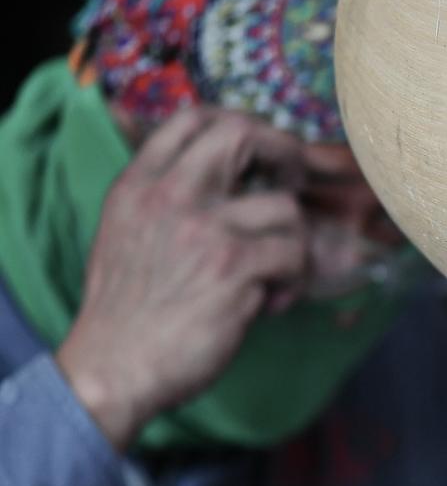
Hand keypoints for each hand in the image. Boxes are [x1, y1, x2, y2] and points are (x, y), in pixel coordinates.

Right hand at [56, 108, 309, 448]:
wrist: (113, 367)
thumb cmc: (128, 309)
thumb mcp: (126, 232)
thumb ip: (166, 199)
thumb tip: (229, 178)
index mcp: (139, 185)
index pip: (193, 118)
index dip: (240, 126)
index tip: (258, 156)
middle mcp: (169, 196)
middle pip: (244, 134)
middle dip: (284, 155)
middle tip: (291, 189)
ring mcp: (203, 230)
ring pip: (286, 208)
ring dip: (293, 245)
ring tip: (274, 275)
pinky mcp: (233, 268)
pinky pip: (293, 255)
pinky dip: (292, 283)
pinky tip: (269, 304)